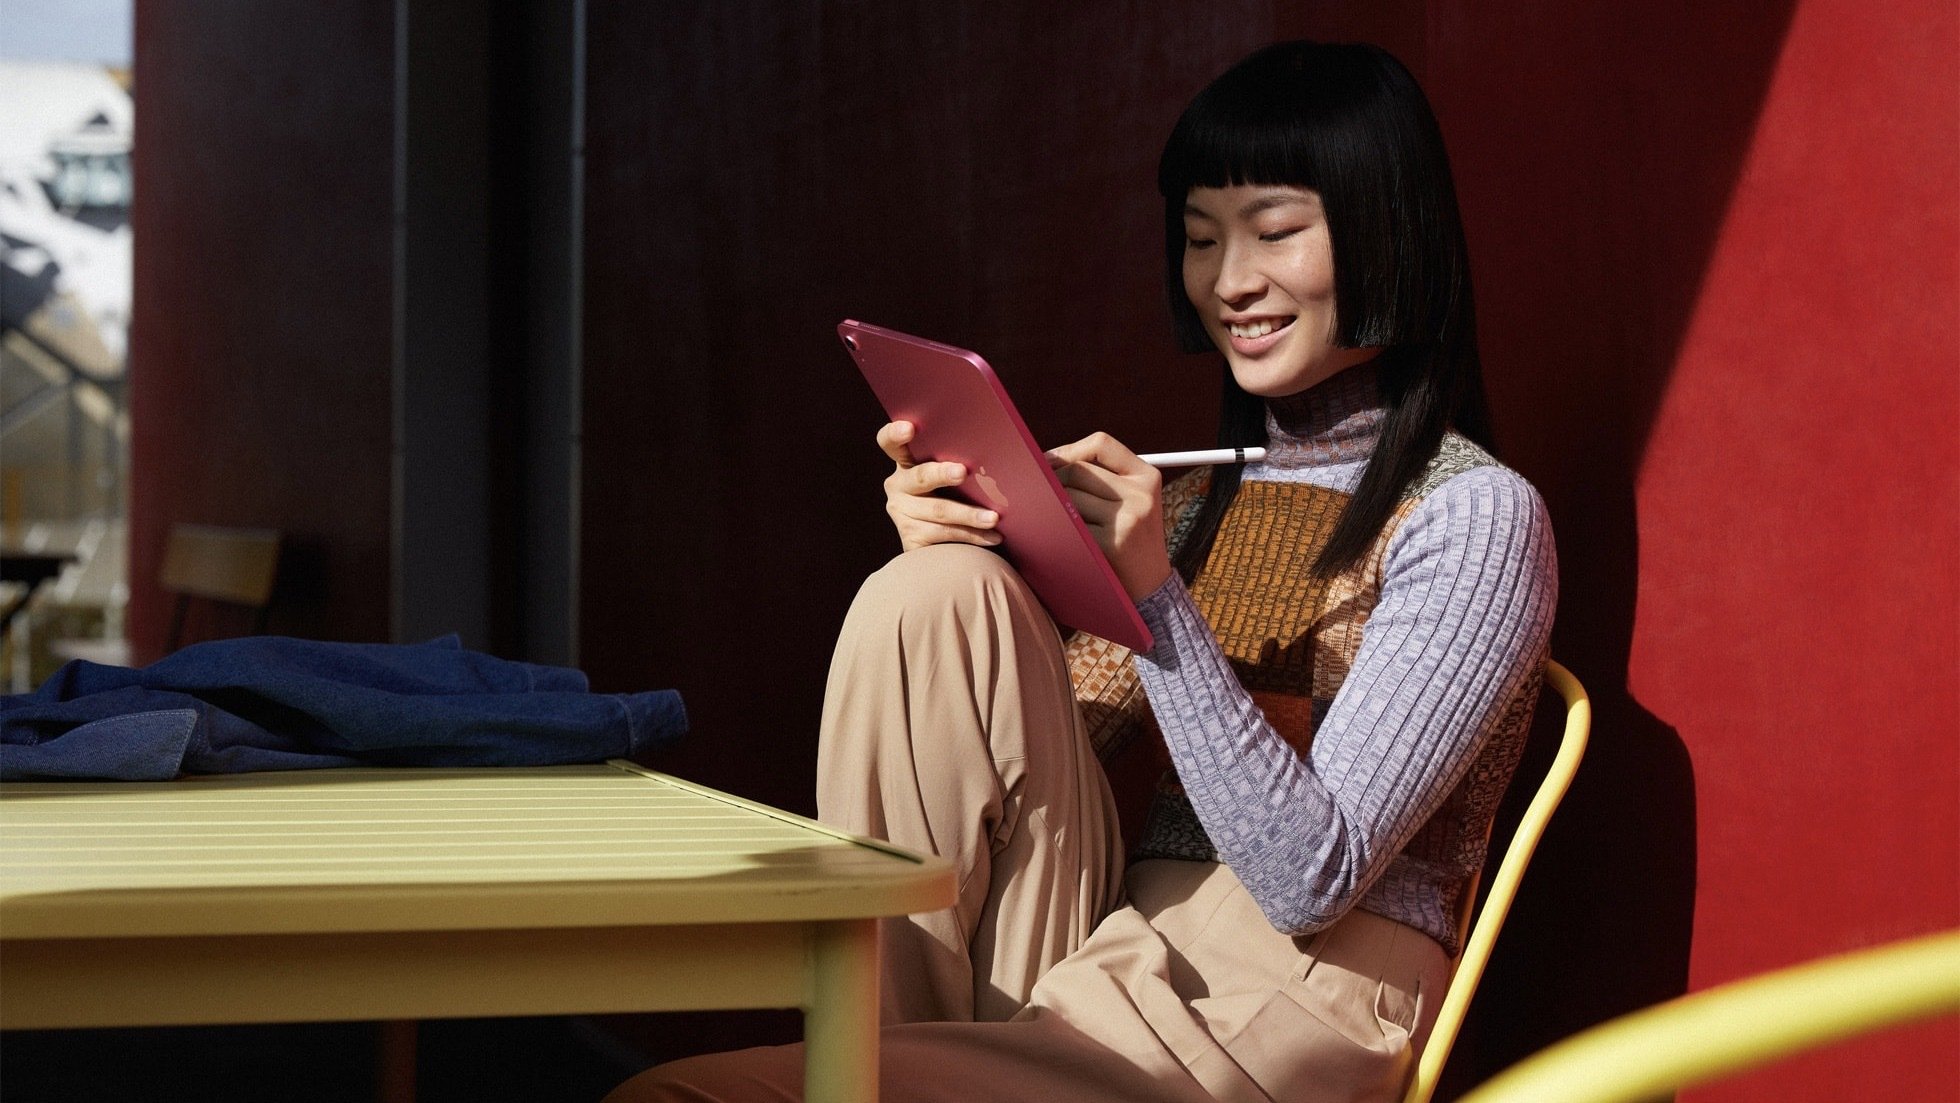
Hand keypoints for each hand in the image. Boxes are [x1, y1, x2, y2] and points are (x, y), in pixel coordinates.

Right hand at [877, 421, 1002, 551]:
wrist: (947, 539)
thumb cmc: (958, 492)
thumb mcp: (952, 474)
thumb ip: (958, 461)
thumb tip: (991, 454)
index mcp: (906, 462)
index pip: (890, 443)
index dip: (895, 434)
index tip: (910, 427)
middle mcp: (898, 486)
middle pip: (920, 477)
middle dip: (942, 474)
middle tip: (962, 471)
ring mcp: (901, 513)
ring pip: (938, 511)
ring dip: (969, 515)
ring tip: (994, 518)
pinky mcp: (911, 538)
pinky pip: (944, 535)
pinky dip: (972, 536)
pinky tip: (993, 536)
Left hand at [1047, 432, 1171, 600]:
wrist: (1151, 587)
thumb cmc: (1131, 540)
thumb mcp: (1133, 502)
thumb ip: (1103, 478)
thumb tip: (1047, 460)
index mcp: (1147, 476)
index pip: (1101, 444)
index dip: (1068, 450)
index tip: (1047, 462)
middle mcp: (1142, 494)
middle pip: (1079, 470)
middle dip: (1053, 480)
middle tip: (1038, 493)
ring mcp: (1129, 519)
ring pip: (1069, 496)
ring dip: (1052, 506)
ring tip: (1049, 516)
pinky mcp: (1112, 543)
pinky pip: (1069, 524)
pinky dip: (1056, 527)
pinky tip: (1056, 534)